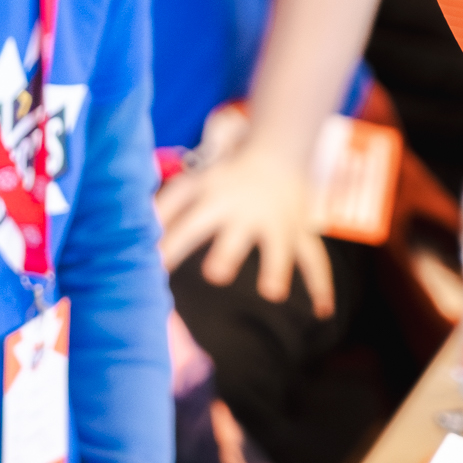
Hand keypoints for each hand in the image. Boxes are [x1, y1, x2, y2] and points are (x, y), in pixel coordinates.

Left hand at [156, 146, 334, 317]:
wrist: (278, 150)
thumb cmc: (225, 174)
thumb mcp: (193, 182)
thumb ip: (166, 206)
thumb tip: (140, 232)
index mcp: (216, 200)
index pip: (189, 225)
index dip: (172, 247)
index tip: (156, 270)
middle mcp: (248, 213)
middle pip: (236, 235)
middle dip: (227, 253)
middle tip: (216, 273)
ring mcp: (278, 223)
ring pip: (279, 247)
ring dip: (276, 268)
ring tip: (272, 293)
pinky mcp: (301, 232)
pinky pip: (315, 259)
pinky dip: (321, 285)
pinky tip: (322, 312)